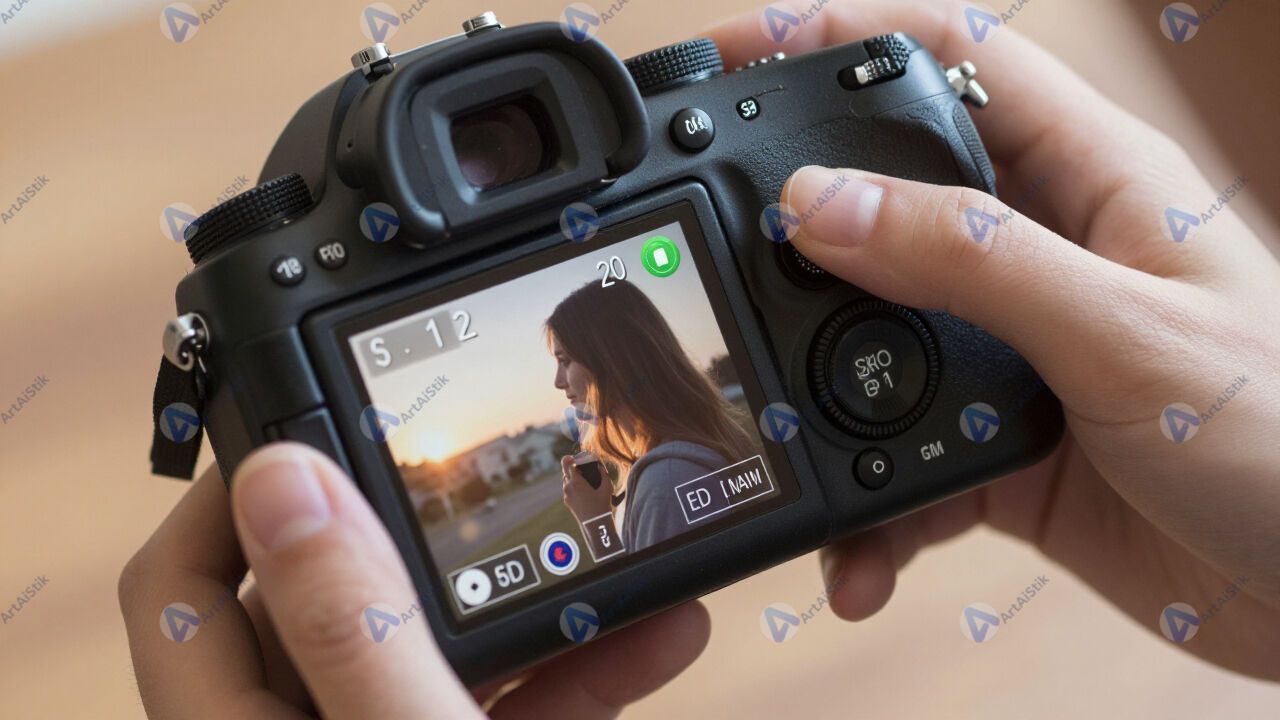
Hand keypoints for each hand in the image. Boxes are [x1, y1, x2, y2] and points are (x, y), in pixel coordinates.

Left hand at [119, 443, 709, 717]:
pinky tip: (657, 638)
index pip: (181, 596)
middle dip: (427, 545)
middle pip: (328, 611)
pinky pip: (508, 714)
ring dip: (530, 609)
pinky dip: (579, 675)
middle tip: (487, 484)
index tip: (313, 431)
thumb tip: (280, 482)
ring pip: (435, 659)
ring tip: (613, 561)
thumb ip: (345, 630)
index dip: (230, 502)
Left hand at [561, 455, 613, 525]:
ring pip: (566, 480)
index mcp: (575, 481)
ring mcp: (566, 495)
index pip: (567, 463)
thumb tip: (600, 466)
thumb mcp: (607, 487)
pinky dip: (573, 486)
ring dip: (572, 477)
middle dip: (572, 467)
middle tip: (582, 468)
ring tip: (583, 479)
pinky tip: (583, 489)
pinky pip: (568, 489)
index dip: (571, 458)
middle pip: (565, 471)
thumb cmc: (602, 505)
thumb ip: (603, 473)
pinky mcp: (567, 502)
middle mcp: (568, 487)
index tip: (575, 458)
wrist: (595, 523)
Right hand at [711, 0, 1279, 678]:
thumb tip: (821, 205)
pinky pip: (900, 457)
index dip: (848, 36)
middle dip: (800, 227)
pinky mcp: (1003, 445)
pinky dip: (868, 507)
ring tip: (786, 432)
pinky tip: (861, 547)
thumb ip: (969, 263)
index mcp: (1093, 183)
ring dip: (823, 394)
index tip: (747, 50)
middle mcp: (1044, 257)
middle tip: (720, 253)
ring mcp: (1018, 354)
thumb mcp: (1123, 335)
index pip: (956, 62)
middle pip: (890, 199)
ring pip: (878, 341)